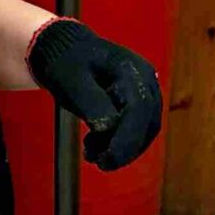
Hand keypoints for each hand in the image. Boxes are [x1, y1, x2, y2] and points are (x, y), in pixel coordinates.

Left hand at [27, 19, 162, 169]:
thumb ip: (91, 103)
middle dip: (125, 149)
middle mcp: (146, 79)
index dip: (126, 140)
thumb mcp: (72, 83)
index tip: (106, 161)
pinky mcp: (140, 100)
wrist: (67, 51)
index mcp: (131, 70)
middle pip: (147, 123)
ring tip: (92, 151)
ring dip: (123, 148)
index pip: (139, 110)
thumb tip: (108, 128)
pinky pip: (139, 127)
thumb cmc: (67, 64)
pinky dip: (121, 141)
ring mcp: (146, 90)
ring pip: (145, 129)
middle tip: (100, 163)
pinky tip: (97, 144)